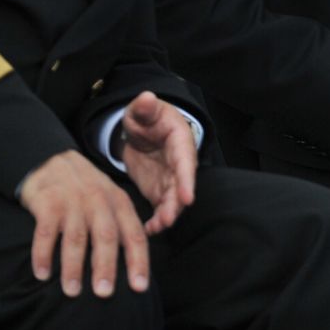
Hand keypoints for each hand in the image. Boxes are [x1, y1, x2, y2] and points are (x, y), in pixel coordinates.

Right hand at [18, 149, 149, 298]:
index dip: (138, 261)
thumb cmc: (86, 190)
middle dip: (106, 267)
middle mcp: (99, 201)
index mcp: (119, 203)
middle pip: (106, 237)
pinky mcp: (48, 203)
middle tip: (104, 293)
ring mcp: (73, 201)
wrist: (52, 160)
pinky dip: (43, 255)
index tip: (139, 287)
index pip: (134, 235)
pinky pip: (45, 233)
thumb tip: (134, 264)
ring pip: (76, 238)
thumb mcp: (110, 200)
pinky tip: (42, 275)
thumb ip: (120, 226)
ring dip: (73, 267)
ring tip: (72, 292)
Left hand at [118, 91, 198, 235]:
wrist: (142, 132)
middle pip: (181, 186)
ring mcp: (170, 179)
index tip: (187, 197)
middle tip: (168, 220)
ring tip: (156, 228)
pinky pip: (160, 208)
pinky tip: (146, 231)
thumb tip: (147, 98)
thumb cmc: (147, 118)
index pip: (185, 162)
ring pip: (172, 201)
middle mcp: (180, 163)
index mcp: (180, 141)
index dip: (187, 181)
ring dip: (166, 215)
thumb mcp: (142, 110)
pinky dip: (155, 220)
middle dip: (176, 204)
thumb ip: (144, 107)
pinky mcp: (160, 191)